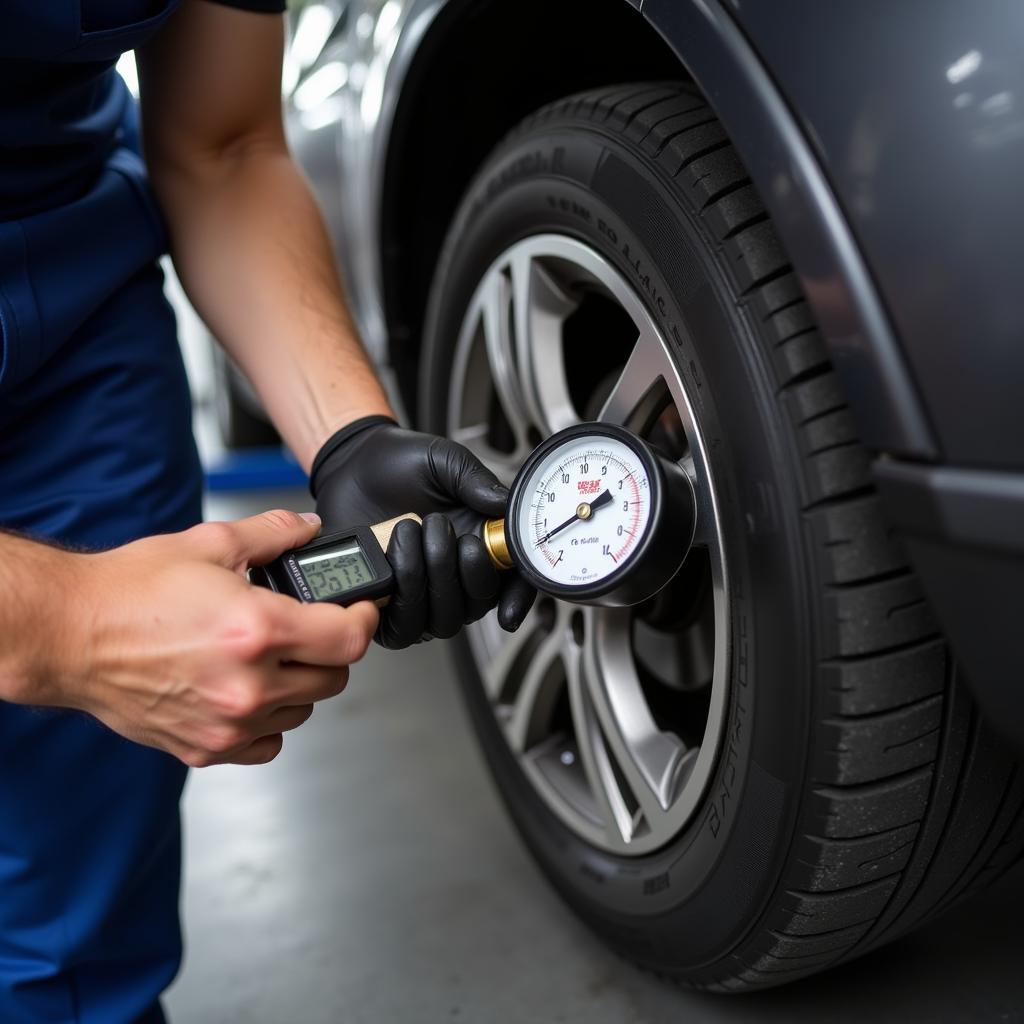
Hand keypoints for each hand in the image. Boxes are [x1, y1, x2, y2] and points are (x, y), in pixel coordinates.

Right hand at [53, 510, 377, 766]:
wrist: (68, 635)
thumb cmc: (129, 592)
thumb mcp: (209, 544)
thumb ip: (272, 534)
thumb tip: (309, 530)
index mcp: (257, 630)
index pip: (349, 639)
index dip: (364, 619)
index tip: (359, 610)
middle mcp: (248, 685)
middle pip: (334, 678)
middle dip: (330, 648)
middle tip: (309, 627)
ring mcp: (227, 724)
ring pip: (303, 711)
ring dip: (300, 684)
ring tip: (269, 656)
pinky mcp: (205, 747)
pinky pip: (267, 743)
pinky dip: (269, 720)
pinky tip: (247, 690)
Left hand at [311, 416, 535, 647]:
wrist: (350, 465)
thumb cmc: (399, 465)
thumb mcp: (445, 461)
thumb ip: (476, 481)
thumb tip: (504, 505)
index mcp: (481, 543)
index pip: (513, 584)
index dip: (518, 600)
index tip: (508, 608)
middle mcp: (455, 575)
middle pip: (477, 607)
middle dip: (459, 571)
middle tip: (439, 527)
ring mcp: (422, 594)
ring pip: (442, 622)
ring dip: (426, 579)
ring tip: (407, 534)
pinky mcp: (386, 606)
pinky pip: (402, 629)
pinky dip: (399, 595)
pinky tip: (390, 558)